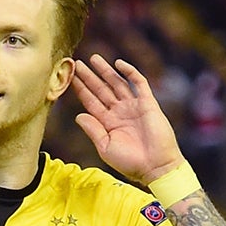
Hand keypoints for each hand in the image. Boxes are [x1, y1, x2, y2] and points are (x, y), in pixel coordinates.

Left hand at [72, 55, 184, 184]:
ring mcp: (133, 106)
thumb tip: (77, 115)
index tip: (70, 78)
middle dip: (90, 76)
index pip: (91, 102)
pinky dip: (129, 72)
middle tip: (77, 63)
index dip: (81, 90)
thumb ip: (93, 130)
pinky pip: (138, 83)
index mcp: (108, 123)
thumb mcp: (105, 147)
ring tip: (94, 58)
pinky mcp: (148, 103)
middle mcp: (120, 112)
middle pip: (101, 89)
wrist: (156, 167)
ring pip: (117, 83)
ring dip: (106, 71)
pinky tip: (119, 64)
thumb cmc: (130, 163)